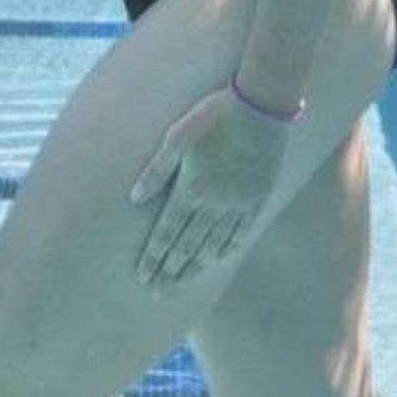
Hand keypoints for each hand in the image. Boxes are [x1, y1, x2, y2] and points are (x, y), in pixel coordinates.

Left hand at [127, 83, 292, 290]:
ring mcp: (238, 203)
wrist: (262, 104)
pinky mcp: (257, 198)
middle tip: (158, 292)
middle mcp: (214, 203)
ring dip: (196, 267)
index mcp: (191, 188)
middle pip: (188, 246)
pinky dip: (226, 249)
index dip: (154, 257)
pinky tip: (217, 260)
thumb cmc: (214, 112)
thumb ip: (157, 169)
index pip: (167, 233)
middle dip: (170, 271)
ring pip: (213, 244)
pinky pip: (240, 232)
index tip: (143, 277)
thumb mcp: (177, 134)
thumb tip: (134, 199)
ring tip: (182, 283)